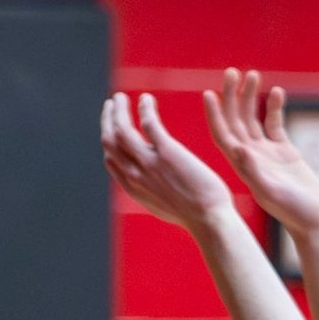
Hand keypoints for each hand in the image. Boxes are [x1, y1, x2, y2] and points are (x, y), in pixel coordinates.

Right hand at [100, 91, 233, 233]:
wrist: (211, 222)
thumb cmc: (199, 218)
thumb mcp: (167, 208)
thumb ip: (156, 194)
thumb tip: (158, 189)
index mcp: (135, 189)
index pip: (111, 161)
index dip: (109, 142)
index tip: (112, 128)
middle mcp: (136, 175)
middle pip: (109, 141)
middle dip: (107, 120)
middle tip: (112, 104)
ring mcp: (150, 164)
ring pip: (121, 129)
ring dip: (118, 109)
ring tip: (121, 97)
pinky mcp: (168, 153)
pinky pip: (148, 123)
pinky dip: (144, 108)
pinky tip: (147, 99)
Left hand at [199, 68, 318, 235]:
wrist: (315, 222)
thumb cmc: (293, 212)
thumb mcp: (272, 192)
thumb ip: (254, 170)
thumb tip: (239, 147)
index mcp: (242, 165)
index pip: (222, 134)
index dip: (214, 114)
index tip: (209, 93)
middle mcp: (250, 156)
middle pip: (235, 120)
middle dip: (232, 96)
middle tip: (231, 72)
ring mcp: (267, 152)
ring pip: (253, 118)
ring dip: (251, 96)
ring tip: (253, 74)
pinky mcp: (285, 152)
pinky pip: (275, 124)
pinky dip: (275, 107)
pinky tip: (277, 92)